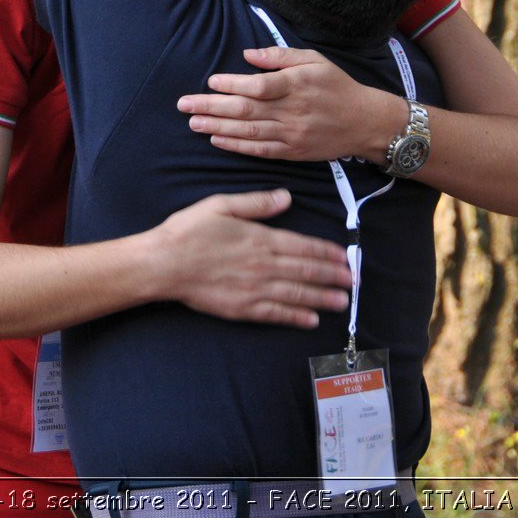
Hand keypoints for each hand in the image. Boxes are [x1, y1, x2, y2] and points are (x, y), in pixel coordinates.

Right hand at [146, 189, 352, 327]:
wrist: (163, 264)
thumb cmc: (189, 231)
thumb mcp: (221, 205)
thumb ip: (257, 203)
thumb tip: (286, 197)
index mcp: (260, 238)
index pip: (303, 246)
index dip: (327, 252)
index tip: (345, 256)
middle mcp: (263, 265)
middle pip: (306, 271)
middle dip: (333, 276)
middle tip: (354, 281)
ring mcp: (254, 289)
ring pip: (297, 294)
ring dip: (323, 298)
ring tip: (343, 301)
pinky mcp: (242, 308)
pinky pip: (276, 314)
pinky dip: (296, 317)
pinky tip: (312, 319)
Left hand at [178, 47, 399, 162]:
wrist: (364, 122)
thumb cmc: (336, 86)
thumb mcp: (314, 60)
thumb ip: (281, 56)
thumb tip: (248, 55)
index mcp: (297, 84)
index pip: (258, 86)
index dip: (232, 84)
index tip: (211, 81)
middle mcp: (292, 111)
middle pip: (246, 110)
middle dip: (212, 108)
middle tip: (184, 105)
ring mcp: (292, 134)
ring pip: (248, 132)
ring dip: (217, 128)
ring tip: (193, 123)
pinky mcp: (293, 152)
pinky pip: (260, 150)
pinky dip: (237, 147)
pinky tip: (217, 141)